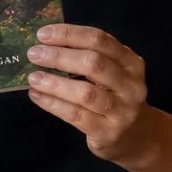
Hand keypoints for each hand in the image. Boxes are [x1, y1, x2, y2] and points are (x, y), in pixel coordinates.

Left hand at [25, 24, 160, 166]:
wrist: (138, 138)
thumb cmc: (116, 98)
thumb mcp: (113, 74)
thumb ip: (91, 57)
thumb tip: (48, 44)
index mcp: (131, 63)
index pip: (100, 40)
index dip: (70, 34)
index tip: (43, 34)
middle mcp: (130, 85)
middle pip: (94, 64)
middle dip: (60, 56)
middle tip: (34, 54)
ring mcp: (121, 111)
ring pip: (84, 92)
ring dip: (54, 83)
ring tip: (33, 78)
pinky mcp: (107, 132)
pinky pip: (75, 115)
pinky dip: (53, 104)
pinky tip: (37, 96)